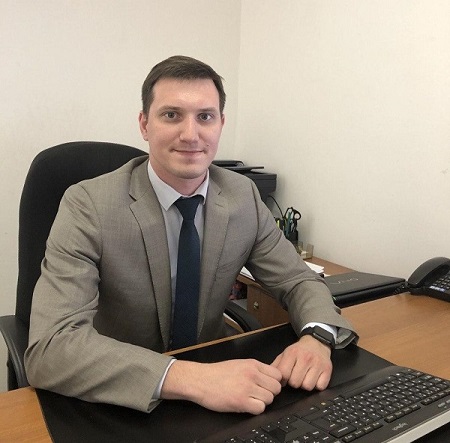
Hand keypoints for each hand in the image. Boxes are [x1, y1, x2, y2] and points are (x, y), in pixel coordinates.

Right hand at [161, 359, 281, 414]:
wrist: (200, 380)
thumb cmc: (216, 373)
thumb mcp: (239, 364)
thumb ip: (255, 369)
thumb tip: (268, 377)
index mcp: (252, 364)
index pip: (277, 374)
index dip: (274, 382)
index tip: (268, 386)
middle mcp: (252, 374)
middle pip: (276, 388)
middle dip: (270, 393)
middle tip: (259, 395)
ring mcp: (247, 387)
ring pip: (270, 399)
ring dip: (262, 402)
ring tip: (251, 400)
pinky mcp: (241, 401)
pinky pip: (260, 408)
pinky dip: (255, 409)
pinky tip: (247, 405)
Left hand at [271, 335, 331, 390]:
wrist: (316, 342)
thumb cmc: (299, 351)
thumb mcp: (285, 354)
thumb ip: (276, 365)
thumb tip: (269, 378)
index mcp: (292, 353)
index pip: (283, 374)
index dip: (282, 380)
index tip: (285, 378)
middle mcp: (305, 358)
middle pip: (295, 383)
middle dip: (294, 382)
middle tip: (296, 375)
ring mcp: (318, 364)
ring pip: (307, 387)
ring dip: (305, 384)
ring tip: (305, 376)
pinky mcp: (328, 370)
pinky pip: (320, 387)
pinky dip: (317, 385)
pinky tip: (314, 377)